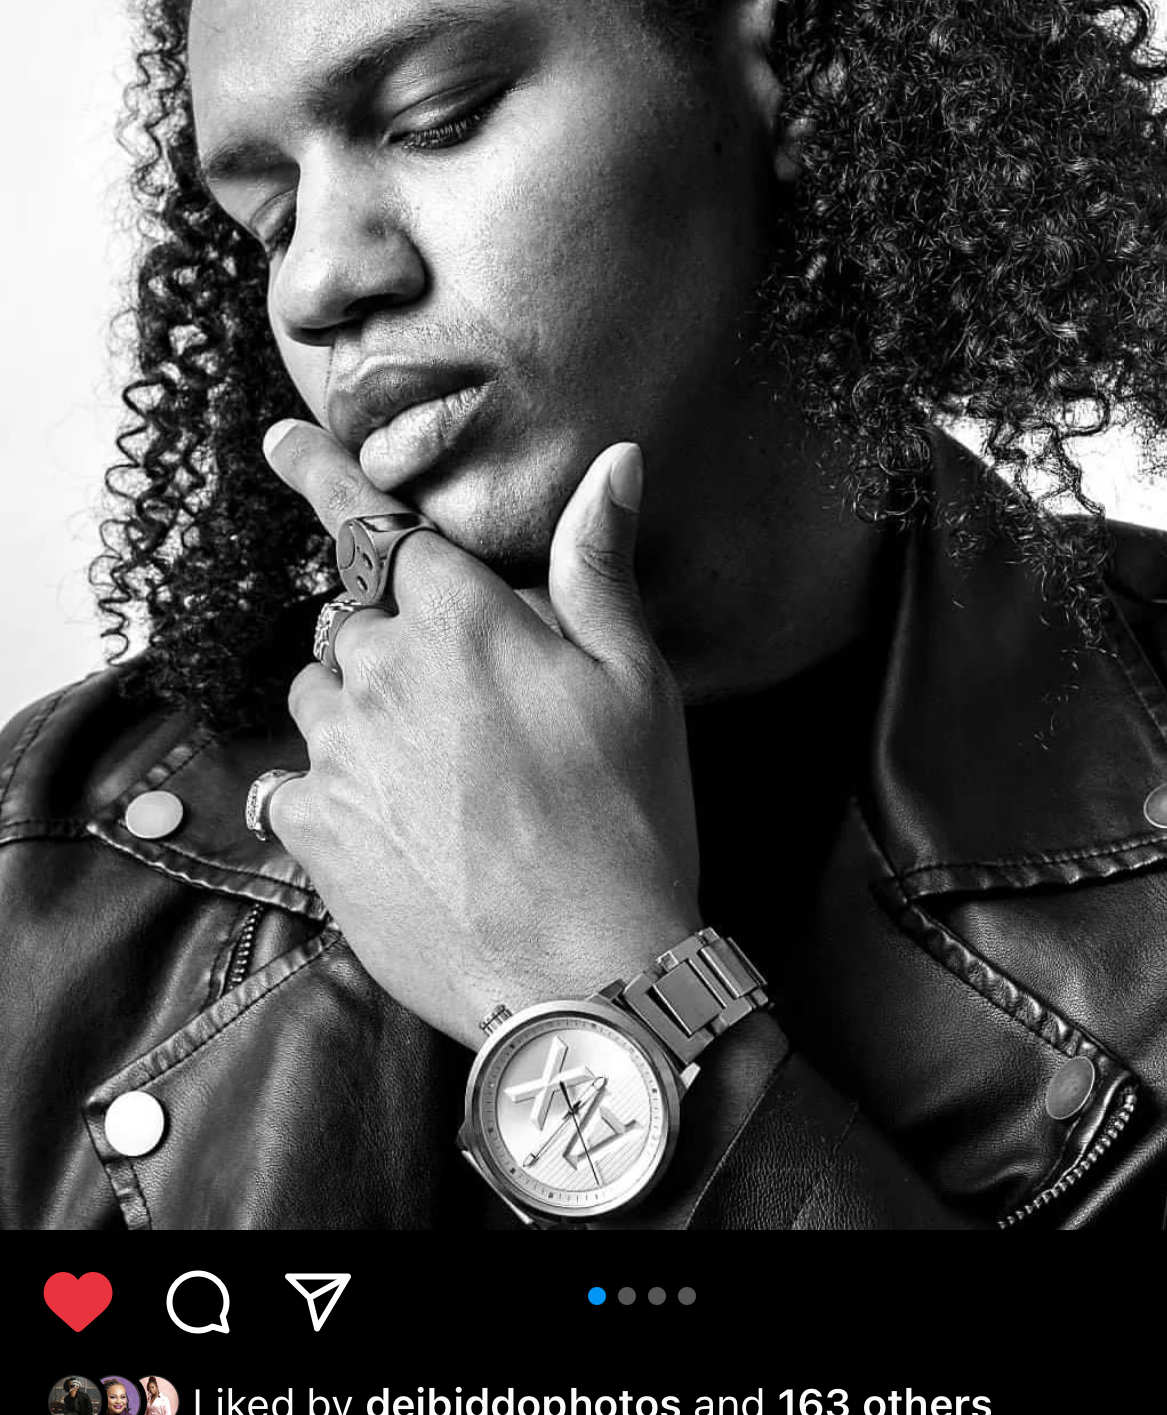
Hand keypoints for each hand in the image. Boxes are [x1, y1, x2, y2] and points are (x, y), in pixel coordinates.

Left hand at [260, 423, 701, 1045]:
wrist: (583, 976)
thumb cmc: (626, 825)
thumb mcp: (638, 685)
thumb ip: (599, 567)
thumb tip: (614, 463)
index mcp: (460, 620)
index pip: (374, 525)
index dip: (323, 474)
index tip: (282, 438)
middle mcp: (381, 671)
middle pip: (355, 621)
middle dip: (397, 644)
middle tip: (471, 715)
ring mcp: (336, 751)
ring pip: (322, 696)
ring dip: (361, 712)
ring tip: (439, 780)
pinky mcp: (311, 828)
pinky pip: (298, 779)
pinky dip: (336, 790)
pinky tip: (402, 832)